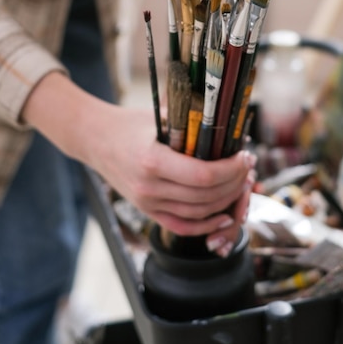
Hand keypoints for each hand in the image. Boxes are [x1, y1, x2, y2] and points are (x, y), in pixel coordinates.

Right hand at [22, 72, 255, 254]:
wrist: (94, 139)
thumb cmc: (129, 124)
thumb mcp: (159, 117)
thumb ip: (190, 122)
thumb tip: (227, 124)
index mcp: (153, 161)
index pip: (203, 175)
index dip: (231, 169)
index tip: (245, 156)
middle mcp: (149, 188)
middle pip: (205, 196)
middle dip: (234, 182)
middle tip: (248, 167)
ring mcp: (147, 203)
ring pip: (198, 212)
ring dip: (226, 201)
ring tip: (240, 183)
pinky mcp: (147, 211)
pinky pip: (182, 226)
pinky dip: (206, 226)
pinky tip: (224, 217)